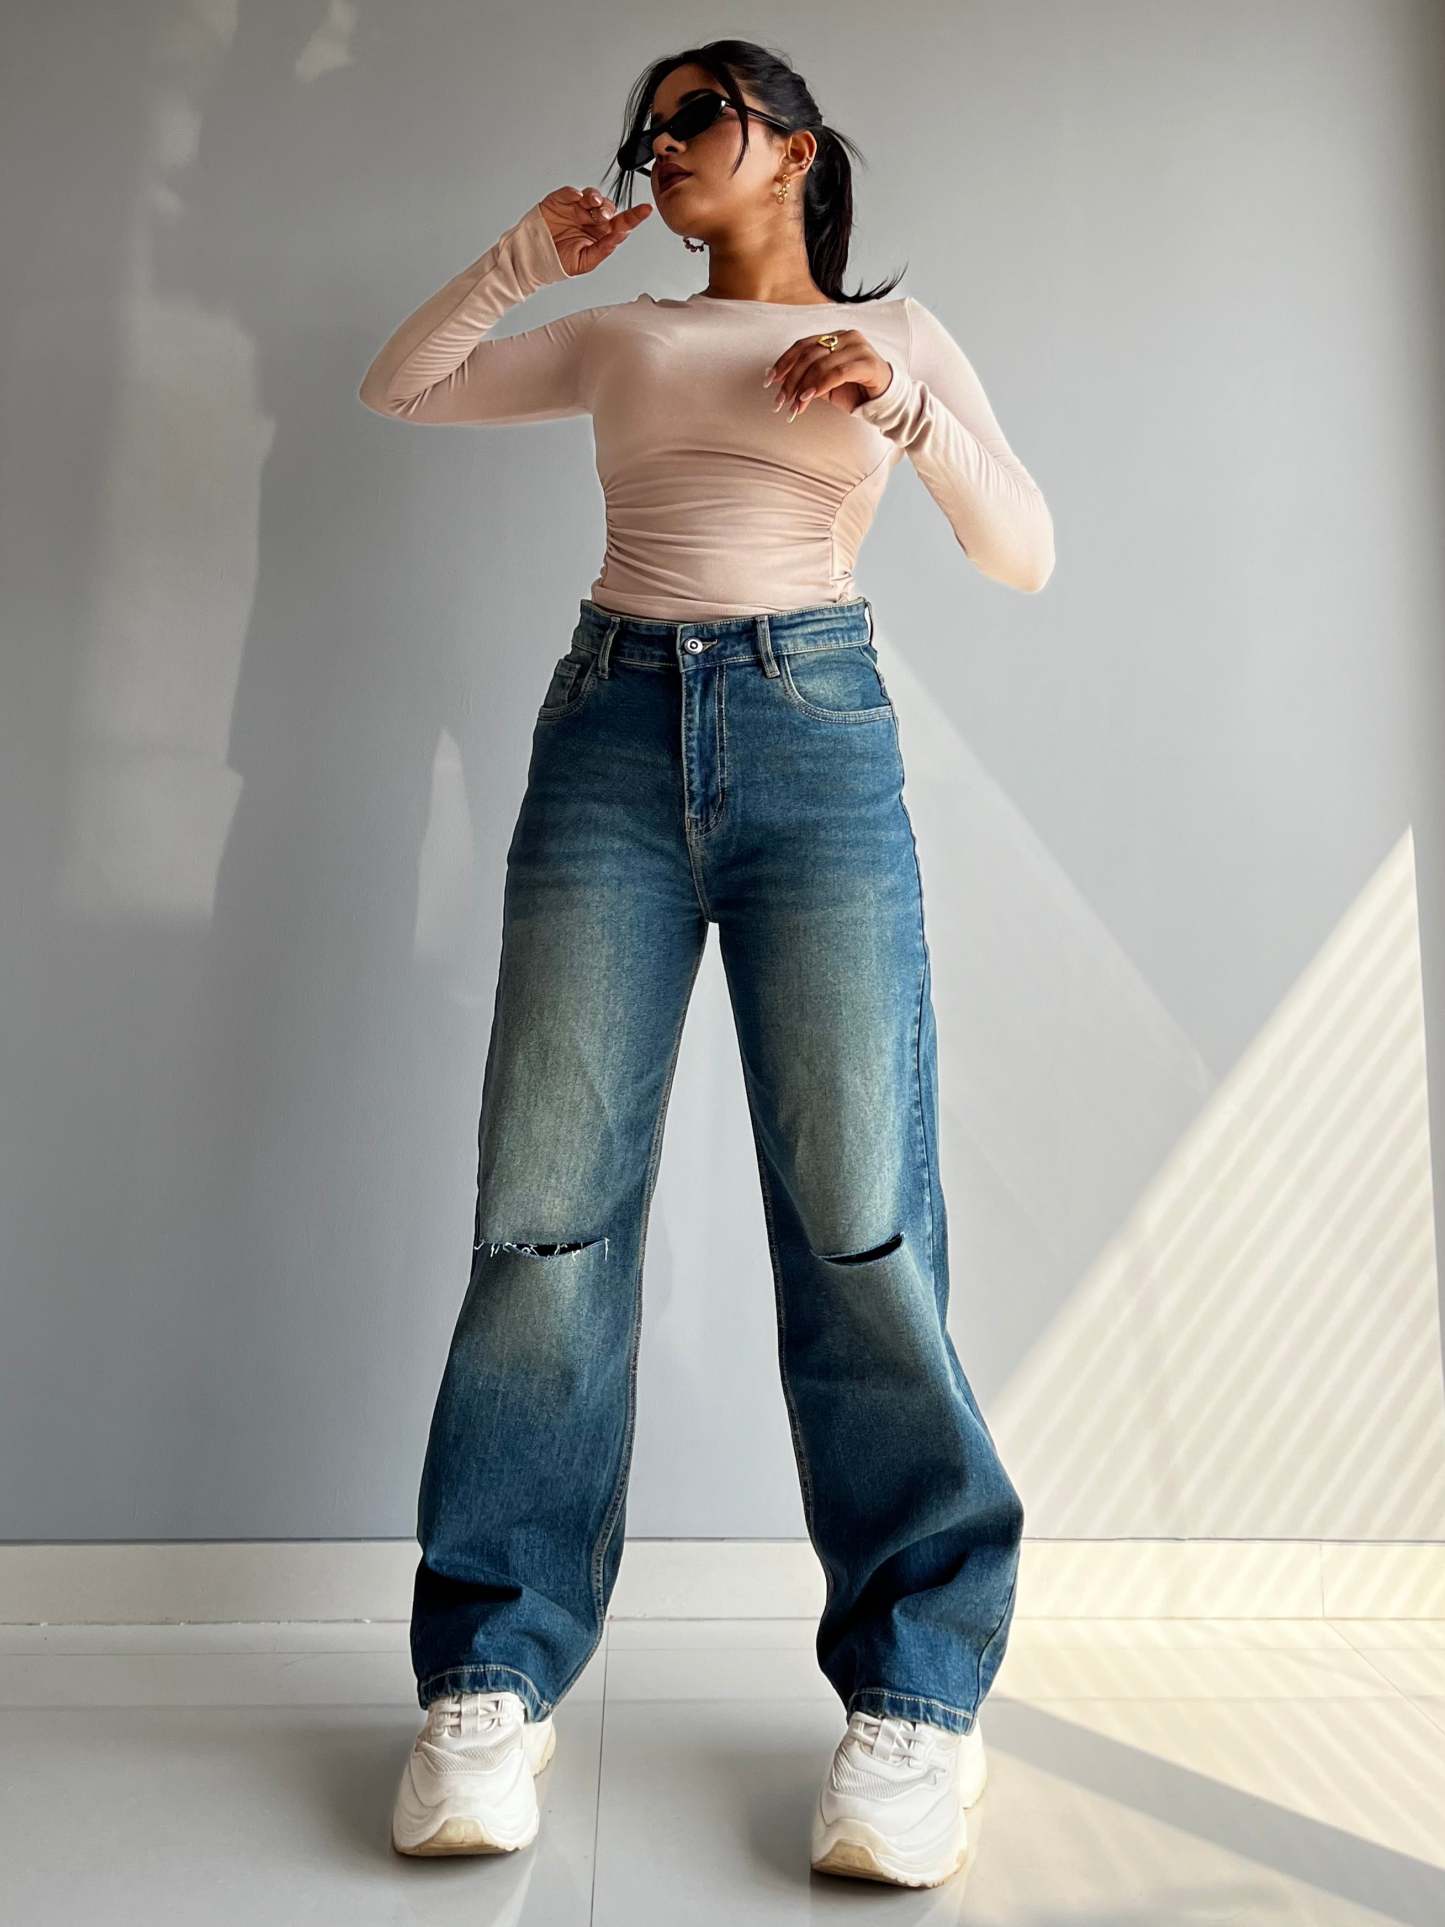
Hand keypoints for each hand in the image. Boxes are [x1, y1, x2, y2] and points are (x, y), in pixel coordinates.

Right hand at [538, 185, 650, 275]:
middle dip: (609, 209)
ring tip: (593, 207)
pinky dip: (577, 194)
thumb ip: (604, 248)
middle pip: (609, 207)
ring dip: (596, 198)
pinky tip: (579, 200)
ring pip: (594, 196)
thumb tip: (620, 235)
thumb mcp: (586, 261)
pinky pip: (573, 192)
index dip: (635, 215)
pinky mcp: (562, 200)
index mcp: (601, 235)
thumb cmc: (560, 261)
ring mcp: (577, 208)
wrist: (534, 257)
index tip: (647, 209)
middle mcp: (591, 220)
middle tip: (603, 217)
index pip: (622, 223)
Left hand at [762, 328, 892, 419]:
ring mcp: (858, 347)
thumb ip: (807, 379)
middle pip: (808, 354)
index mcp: (834, 337)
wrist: (885, 399)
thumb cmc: (854, 390)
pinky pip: (837, 373)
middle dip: (790, 380)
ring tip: (793, 406)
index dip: (784, 362)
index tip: (769, 381)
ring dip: (802, 387)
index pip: (803, 345)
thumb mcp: (825, 384)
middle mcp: (846, 337)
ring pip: (820, 363)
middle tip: (780, 401)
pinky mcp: (868, 363)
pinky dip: (819, 386)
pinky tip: (807, 398)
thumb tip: (778, 381)